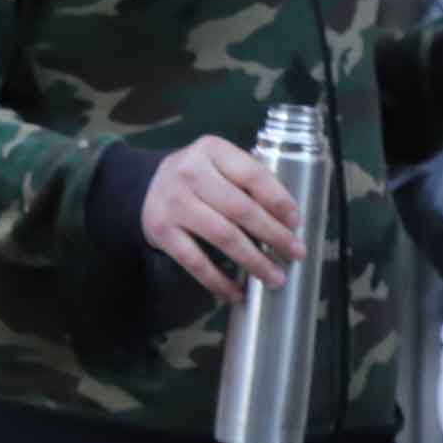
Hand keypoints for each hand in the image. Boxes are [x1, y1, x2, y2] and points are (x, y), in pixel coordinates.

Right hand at [141, 134, 302, 303]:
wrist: (146, 185)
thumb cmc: (200, 177)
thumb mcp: (221, 164)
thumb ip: (249, 183)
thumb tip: (289, 224)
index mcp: (211, 150)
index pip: (253, 175)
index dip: (279, 201)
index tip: (296, 223)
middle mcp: (189, 172)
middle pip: (241, 209)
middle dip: (274, 236)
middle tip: (295, 254)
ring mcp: (173, 202)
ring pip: (223, 236)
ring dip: (254, 261)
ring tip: (275, 278)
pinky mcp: (161, 230)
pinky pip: (195, 260)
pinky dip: (219, 280)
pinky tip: (237, 293)